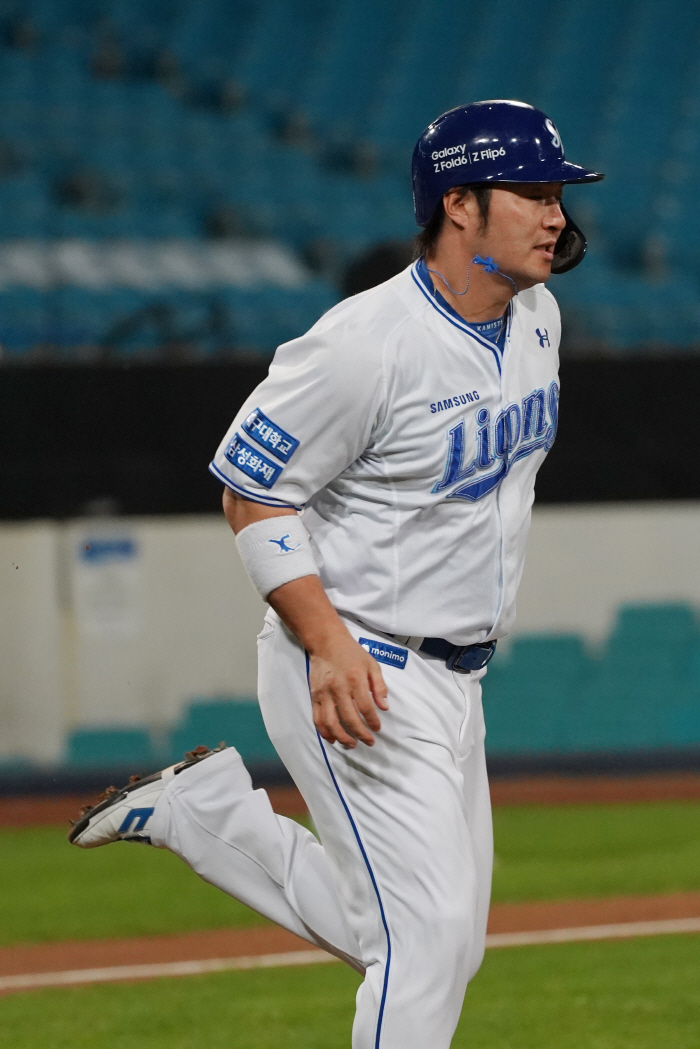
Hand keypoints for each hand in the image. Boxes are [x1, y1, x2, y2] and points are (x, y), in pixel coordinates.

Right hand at [308, 631, 388, 747]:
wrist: (326, 642)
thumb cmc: (352, 653)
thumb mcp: (372, 665)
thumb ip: (379, 686)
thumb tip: (384, 707)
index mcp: (355, 680)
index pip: (365, 707)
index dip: (373, 721)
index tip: (377, 728)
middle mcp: (339, 688)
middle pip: (349, 718)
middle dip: (360, 734)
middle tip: (369, 741)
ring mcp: (324, 693)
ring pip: (331, 722)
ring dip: (342, 737)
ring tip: (352, 744)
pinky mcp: (314, 696)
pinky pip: (317, 718)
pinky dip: (324, 732)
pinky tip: (332, 739)